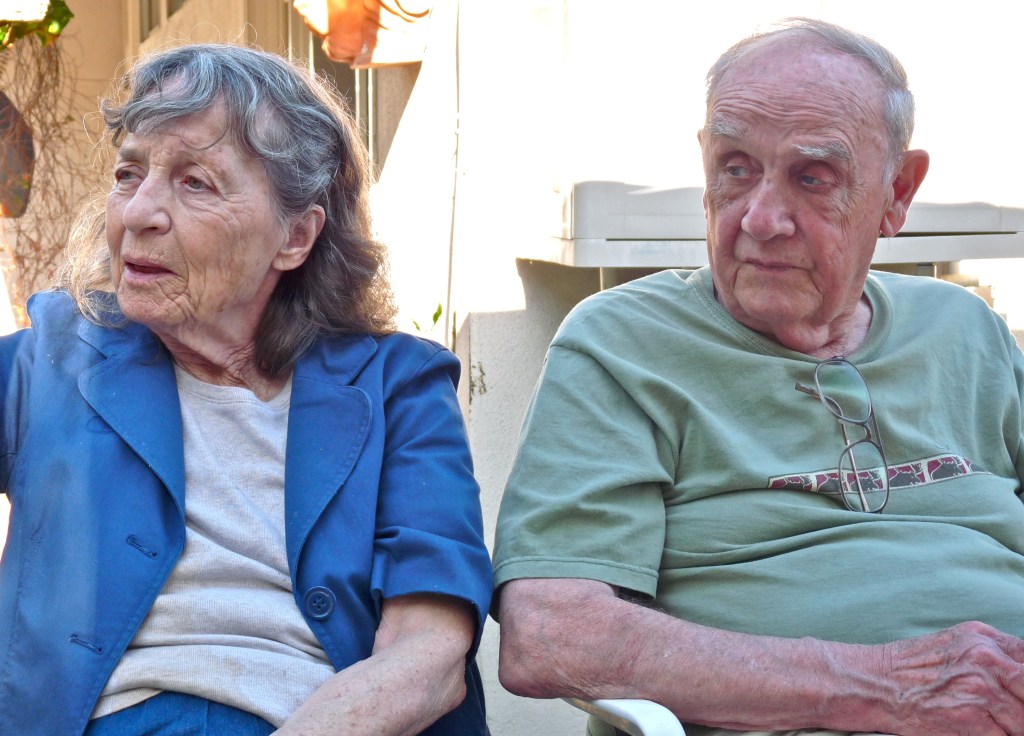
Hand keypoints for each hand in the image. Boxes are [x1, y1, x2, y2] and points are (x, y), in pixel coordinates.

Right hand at [880, 621, 1023, 735]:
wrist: (874, 684)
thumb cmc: (910, 667)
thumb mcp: (955, 643)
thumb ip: (995, 653)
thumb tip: (1021, 673)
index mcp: (984, 639)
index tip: (1019, 693)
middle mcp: (986, 661)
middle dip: (1021, 707)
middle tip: (1008, 711)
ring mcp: (981, 692)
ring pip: (1023, 721)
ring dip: (1010, 725)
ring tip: (986, 719)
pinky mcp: (972, 722)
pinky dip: (994, 735)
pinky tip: (975, 728)